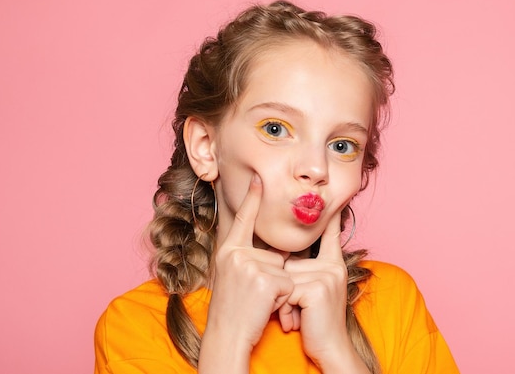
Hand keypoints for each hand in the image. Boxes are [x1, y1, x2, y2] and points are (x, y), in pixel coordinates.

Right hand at [199, 175, 293, 372]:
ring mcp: (250, 266)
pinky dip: (283, 298)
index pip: (243, 220)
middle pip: (275, 254)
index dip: (252, 198)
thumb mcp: (233, 277)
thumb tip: (277, 251)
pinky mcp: (265, 279)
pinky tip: (265, 307)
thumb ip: (248, 258)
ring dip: (279, 288)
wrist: (226, 337)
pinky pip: (288, 283)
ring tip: (258, 302)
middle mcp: (236, 254)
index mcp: (228, 251)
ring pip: (284, 269)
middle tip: (254, 295)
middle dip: (275, 275)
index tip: (258, 177)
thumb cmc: (232, 310)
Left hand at [279, 211, 352, 366]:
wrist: (330, 350)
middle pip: (290, 261)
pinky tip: (296, 322)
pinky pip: (286, 289)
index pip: (330, 233)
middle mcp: (333, 265)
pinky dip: (284, 308)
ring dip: (282, 300)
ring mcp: (327, 275)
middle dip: (284, 288)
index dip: (330, 215)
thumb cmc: (315, 322)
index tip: (334, 197)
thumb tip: (283, 256)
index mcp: (333, 263)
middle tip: (297, 311)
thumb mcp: (313, 291)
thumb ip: (304, 271)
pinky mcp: (318, 288)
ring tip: (296, 317)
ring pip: (285, 276)